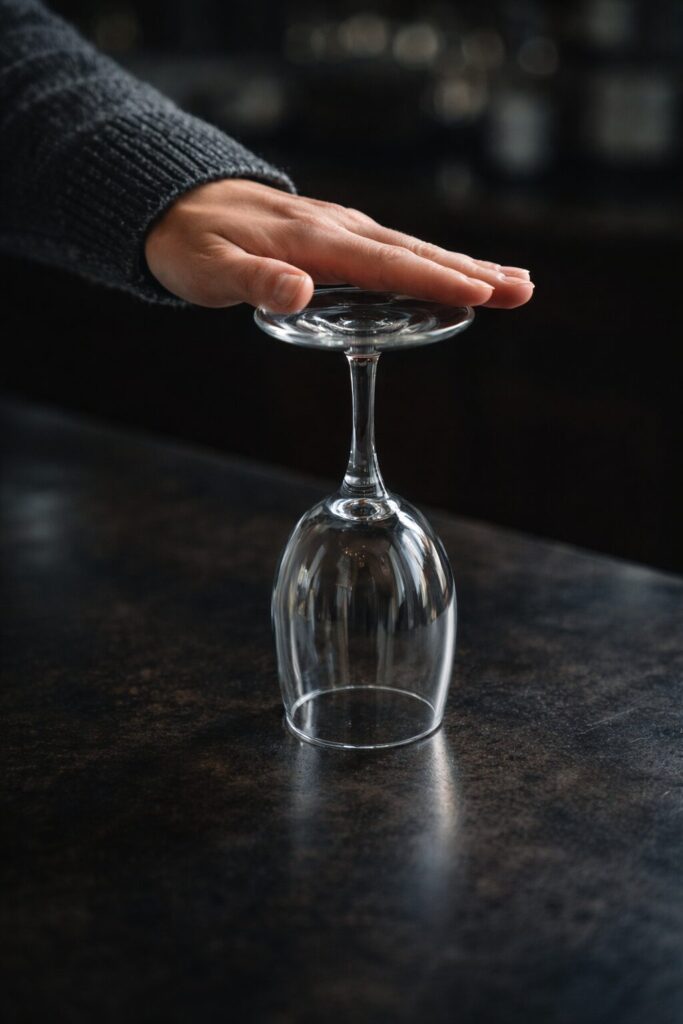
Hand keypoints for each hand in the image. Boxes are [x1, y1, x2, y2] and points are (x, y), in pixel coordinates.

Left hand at [145, 178, 533, 311]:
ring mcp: (341, 228)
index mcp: (314, 241)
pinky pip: (396, 249)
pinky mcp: (338, 234)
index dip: (435, 279)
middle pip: (415, 252)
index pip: (387, 264)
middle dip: (472, 272)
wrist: (176, 203)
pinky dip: (433, 260)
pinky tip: (455, 273)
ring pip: (413, 248)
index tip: (481, 293)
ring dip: (464, 265)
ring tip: (513, 282)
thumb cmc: (191, 244)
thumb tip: (302, 293)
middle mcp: (338, 228)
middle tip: (524, 291)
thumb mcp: (209, 270)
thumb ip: (255, 283)